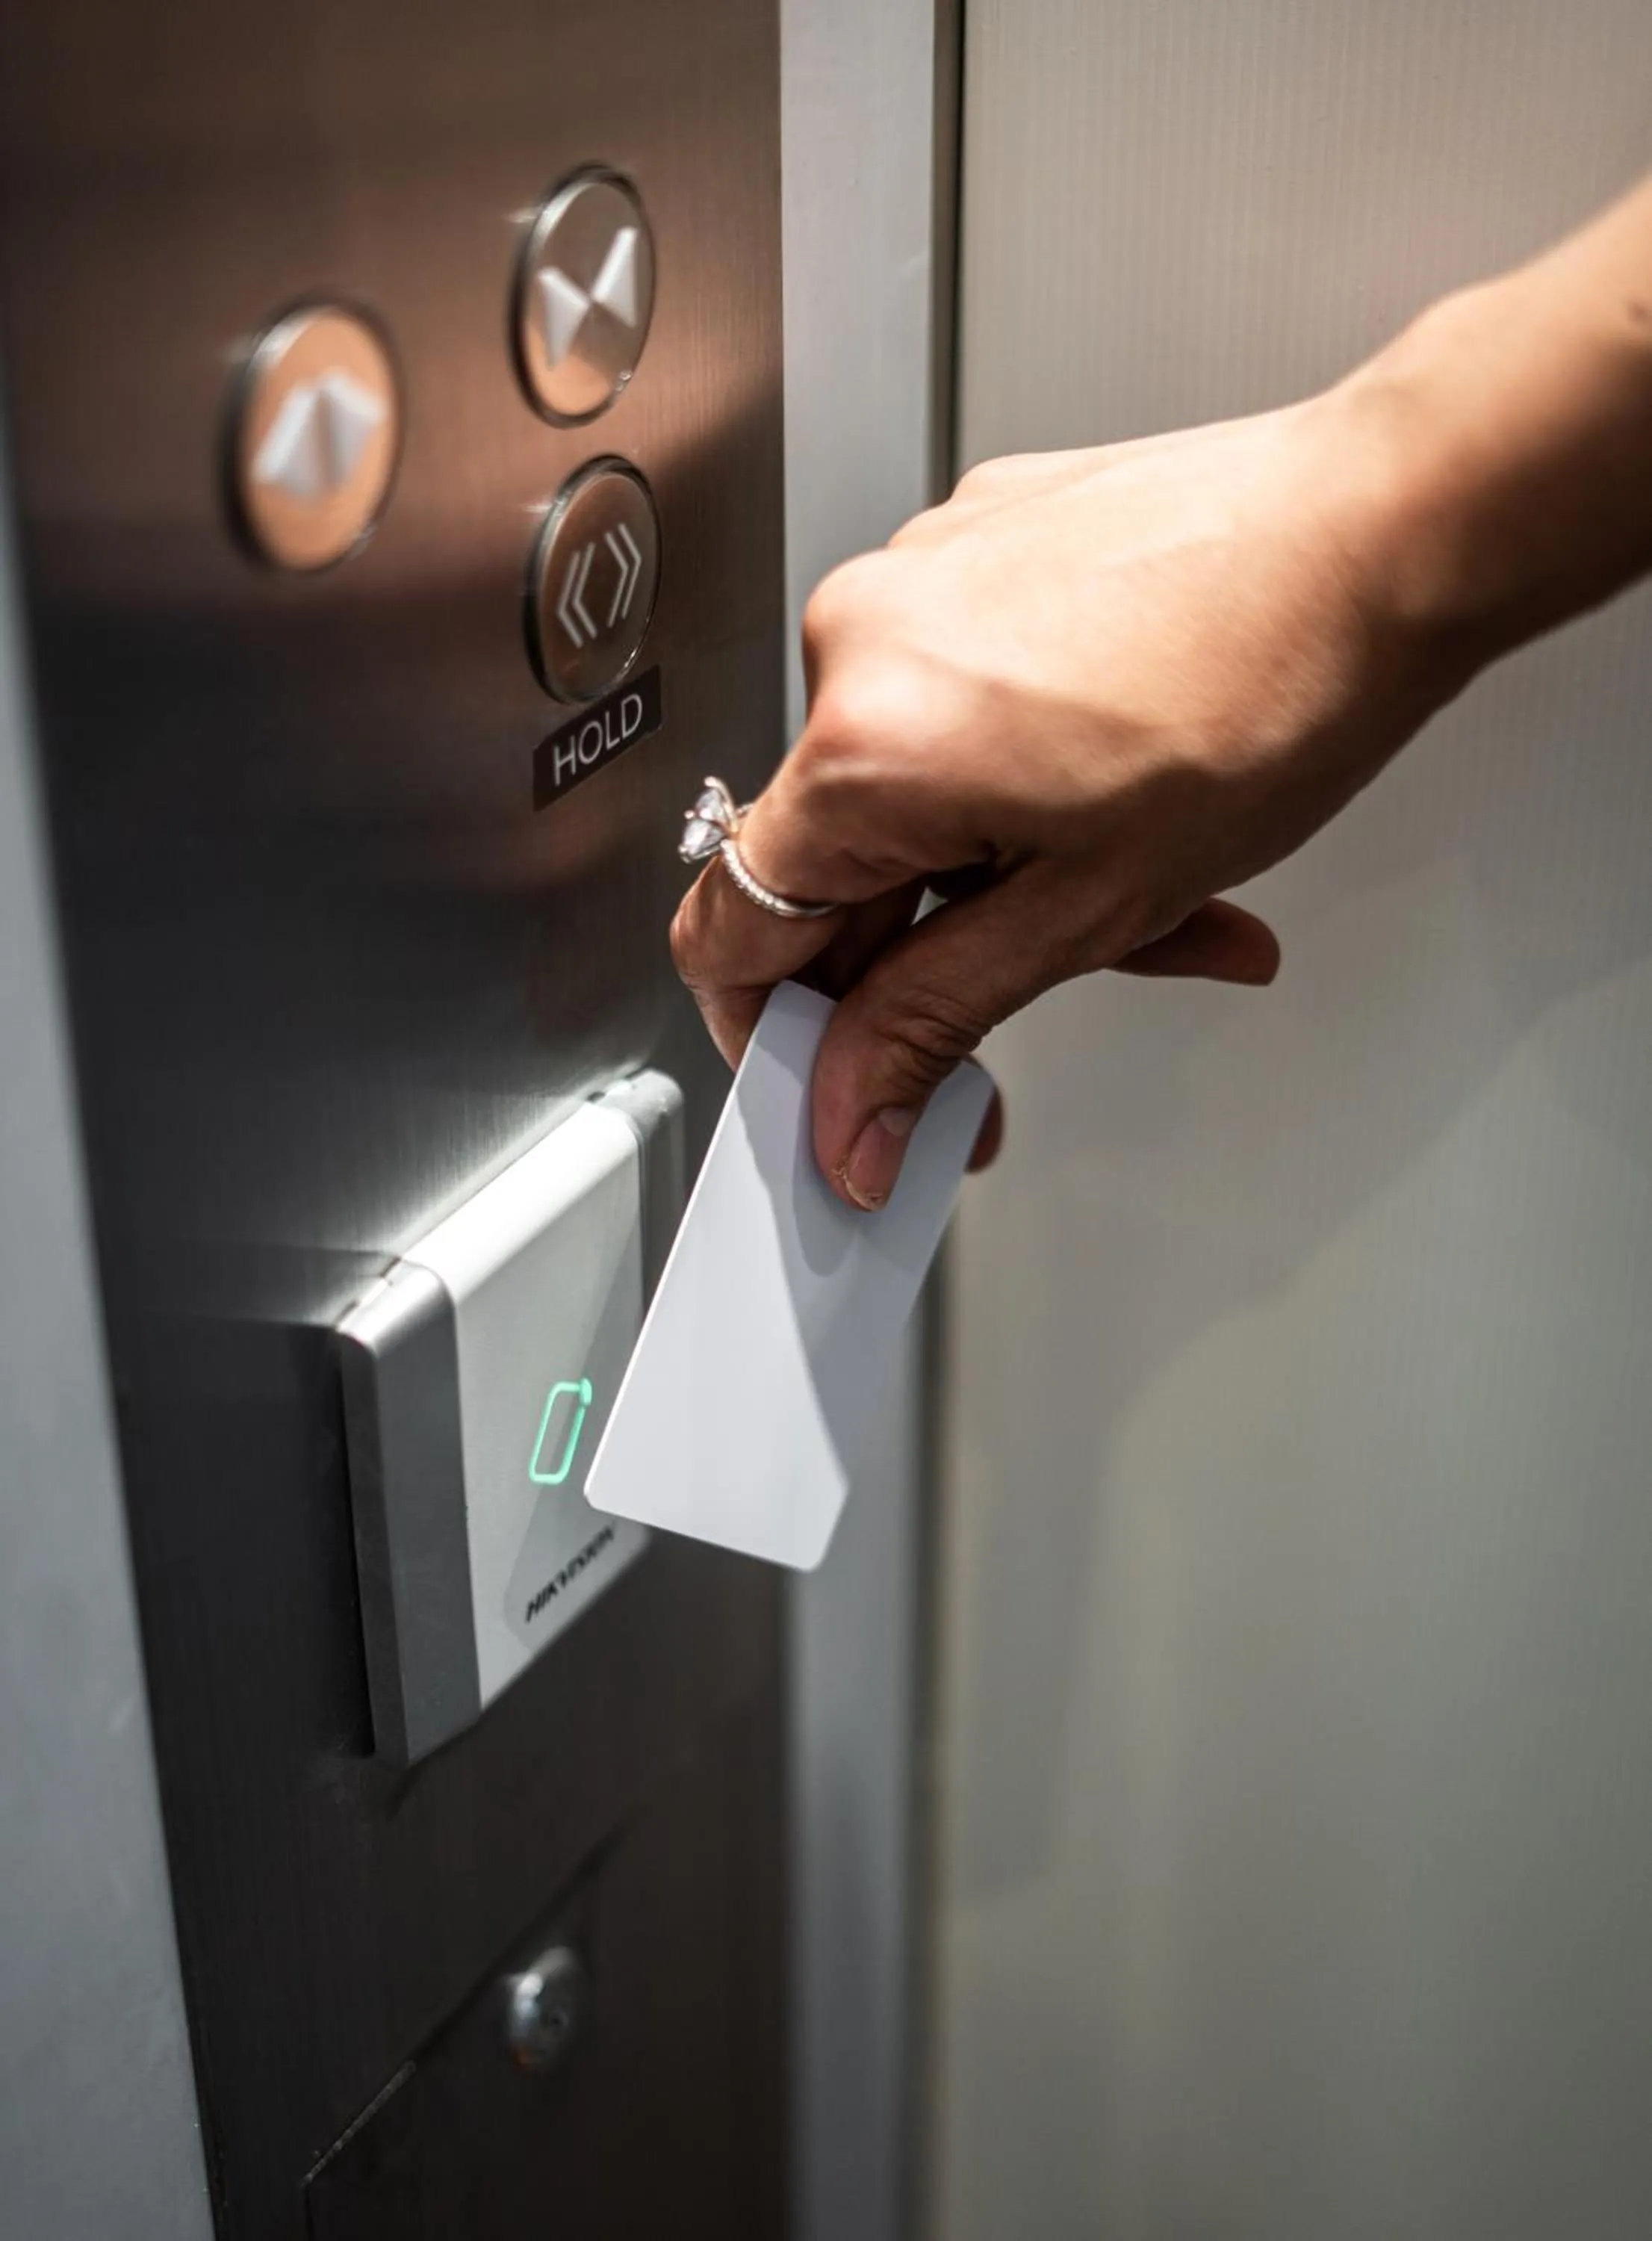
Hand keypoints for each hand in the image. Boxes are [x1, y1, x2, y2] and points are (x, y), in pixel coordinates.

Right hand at [672, 386, 1475, 1209]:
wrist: (1385, 527)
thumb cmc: (1272, 689)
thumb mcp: (1089, 910)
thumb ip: (936, 1023)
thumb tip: (850, 1118)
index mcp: (865, 747)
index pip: (732, 933)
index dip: (775, 1038)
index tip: (834, 1091)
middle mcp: (859, 641)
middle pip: (830, 863)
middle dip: (926, 959)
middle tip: (1023, 1013)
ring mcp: (915, 578)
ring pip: (906, 785)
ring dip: (993, 869)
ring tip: (1134, 901)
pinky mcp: (971, 544)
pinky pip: (951, 699)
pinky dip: (1016, 774)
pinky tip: (1119, 801)